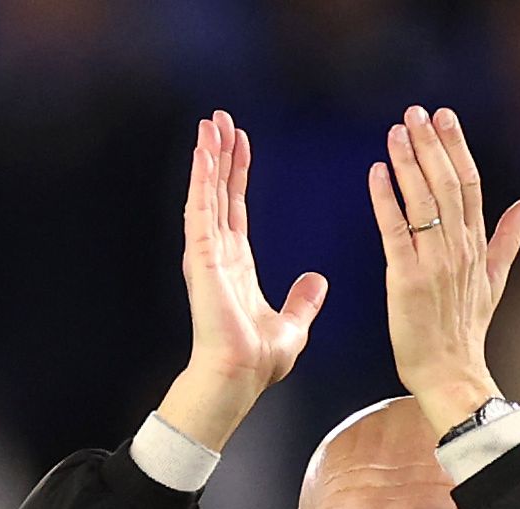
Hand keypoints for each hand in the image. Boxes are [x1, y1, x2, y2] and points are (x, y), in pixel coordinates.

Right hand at [157, 110, 328, 451]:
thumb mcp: (292, 325)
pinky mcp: (202, 258)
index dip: (238, 175)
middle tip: (220, 119)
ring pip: (207, 194)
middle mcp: (218, 253)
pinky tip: (204, 154)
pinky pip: (201, 210)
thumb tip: (318, 281)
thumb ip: (303, 300)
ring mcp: (207, 254)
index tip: (241, 145)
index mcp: (237, 264)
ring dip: (208, 158)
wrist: (240, 377)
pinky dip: (202, 180)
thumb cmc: (257, 360)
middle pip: (219, 192)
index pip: (237, 208)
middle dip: (219, 155)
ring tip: (209, 124)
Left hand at [368, 104, 519, 438]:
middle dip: (431, 144)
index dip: (456, 147)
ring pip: (423, 201)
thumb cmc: (466, 329)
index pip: (469, 184)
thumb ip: (509, 237)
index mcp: (477, 246)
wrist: (452, 373)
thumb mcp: (495, 279)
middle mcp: (459, 249)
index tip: (445, 116)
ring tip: (396, 131)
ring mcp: (434, 263)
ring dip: (408, 162)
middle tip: (416, 112)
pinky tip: (377, 172)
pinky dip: (386, 199)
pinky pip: (395, 230)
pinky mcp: (407, 279)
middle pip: (446, 184)